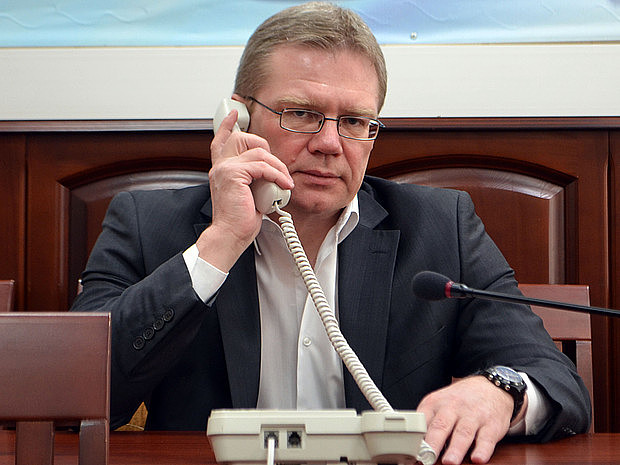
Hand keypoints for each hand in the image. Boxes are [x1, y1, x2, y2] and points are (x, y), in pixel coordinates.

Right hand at [196, 109, 293, 270]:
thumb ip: (255, 178)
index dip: (227, 125)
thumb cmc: (240, 220)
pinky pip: (262, 166)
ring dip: (278, 168)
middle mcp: (220, 166)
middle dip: (266, 149)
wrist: (230, 236)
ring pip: (258, 152)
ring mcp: (225, 168)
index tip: (234, 114)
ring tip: (284, 184)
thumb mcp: (249, 194)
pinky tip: (284, 186)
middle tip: (277, 171)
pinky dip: (277, 175)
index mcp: (221, 169)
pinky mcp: (233, 174)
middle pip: (244, 138)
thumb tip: (272, 172)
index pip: (221, 140)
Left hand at [416, 376, 514, 464]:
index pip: (423, 419)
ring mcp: (473, 416)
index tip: (413, 450)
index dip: (416, 435)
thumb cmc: (461, 399)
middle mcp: (453, 408)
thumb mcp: (440, 403)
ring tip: (450, 462)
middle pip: (441, 425)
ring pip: (463, 432)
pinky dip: (482, 449)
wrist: (491, 386)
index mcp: (436, 403)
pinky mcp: (491, 425)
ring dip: (456, 449)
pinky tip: (478, 459)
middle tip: (428, 457)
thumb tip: (415, 445)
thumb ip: (428, 421)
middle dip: (434, 442)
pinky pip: (486, 438)